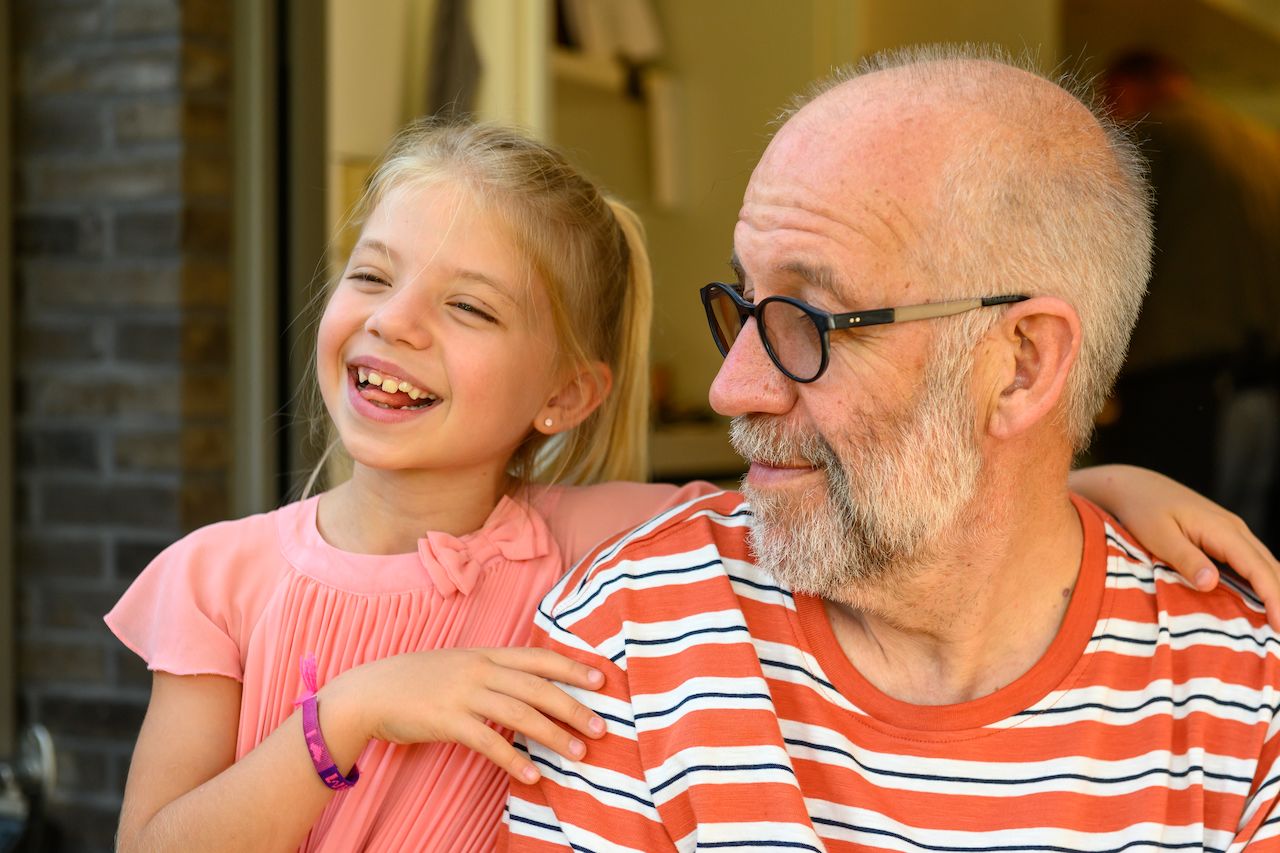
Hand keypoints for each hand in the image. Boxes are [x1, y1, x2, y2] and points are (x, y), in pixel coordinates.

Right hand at [330, 647, 606, 782]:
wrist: (369, 692)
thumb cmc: (415, 680)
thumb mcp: (457, 665)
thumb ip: (489, 671)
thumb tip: (524, 686)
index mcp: (485, 654)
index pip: (539, 658)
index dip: (572, 667)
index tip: (603, 679)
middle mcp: (480, 669)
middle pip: (538, 687)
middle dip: (574, 706)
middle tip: (602, 726)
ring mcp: (464, 694)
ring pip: (521, 714)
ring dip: (554, 735)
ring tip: (579, 753)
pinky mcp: (448, 720)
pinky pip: (489, 742)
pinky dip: (513, 760)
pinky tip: (532, 775)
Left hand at [1071, 464, 1279, 627]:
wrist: (1134, 486)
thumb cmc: (1142, 510)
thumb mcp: (1158, 535)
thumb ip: (1185, 559)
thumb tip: (1211, 584)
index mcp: (1222, 530)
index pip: (1259, 569)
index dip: (1274, 598)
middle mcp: (1235, 529)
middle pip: (1271, 567)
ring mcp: (1232, 531)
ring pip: (1266, 564)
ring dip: (1276, 591)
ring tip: (1278, 622)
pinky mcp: (1224, 536)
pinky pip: (1252, 561)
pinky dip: (1262, 581)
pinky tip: (1263, 600)